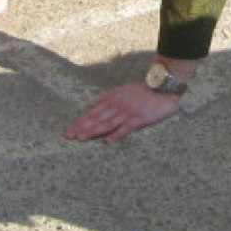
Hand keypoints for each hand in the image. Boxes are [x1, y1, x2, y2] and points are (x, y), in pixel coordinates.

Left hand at [65, 82, 182, 142]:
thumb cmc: (142, 90)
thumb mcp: (121, 89)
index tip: (69, 129)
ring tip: (81, 138)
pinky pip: (125, 128)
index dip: (80, 120)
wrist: (162, 89)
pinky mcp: (139, 119)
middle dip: (81, 127)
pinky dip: (116, 134)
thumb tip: (90, 104)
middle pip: (97, 118)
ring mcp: (128, 112)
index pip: (92, 111)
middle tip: (68, 136)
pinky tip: (107, 141)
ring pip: (107, 123)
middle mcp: (118, 104)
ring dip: (93, 131)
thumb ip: (106, 97)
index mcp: (113, 97)